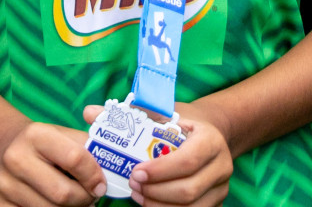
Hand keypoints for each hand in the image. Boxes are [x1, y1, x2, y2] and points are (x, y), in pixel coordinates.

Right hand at [0, 120, 104, 206]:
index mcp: (35, 135)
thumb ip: (87, 147)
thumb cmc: (41, 143)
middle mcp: (15, 158)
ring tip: (75, 202)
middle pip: (63, 194)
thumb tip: (113, 166)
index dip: (95, 176)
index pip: (75, 159)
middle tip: (91, 198)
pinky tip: (54, 205)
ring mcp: (4, 184)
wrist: (2, 145)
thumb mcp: (62, 134)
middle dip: (84, 199)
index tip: (101, 185)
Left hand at [81, 102, 232, 206]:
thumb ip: (128, 114)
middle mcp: (222, 165)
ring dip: (160, 206)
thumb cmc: (181, 123)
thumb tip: (90, 113)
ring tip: (137, 196)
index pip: (189, 160)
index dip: (161, 170)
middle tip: (132, 186)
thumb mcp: (162, 113)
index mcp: (211, 139)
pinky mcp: (215, 202)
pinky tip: (149, 204)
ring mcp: (220, 188)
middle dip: (156, 192)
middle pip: (189, 189)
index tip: (135, 172)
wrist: (208, 134)